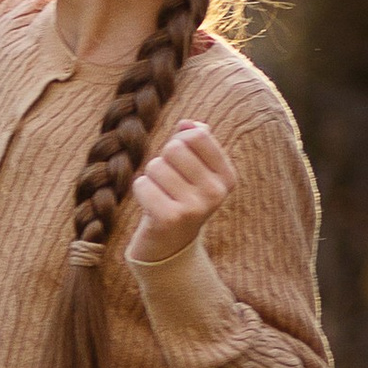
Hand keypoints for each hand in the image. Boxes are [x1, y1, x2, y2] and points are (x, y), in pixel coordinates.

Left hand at [126, 120, 234, 263]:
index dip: (180, 141)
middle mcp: (216, 193)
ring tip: (161, 195)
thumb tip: (187, 123)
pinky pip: (142, 184)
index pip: (198, 135)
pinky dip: (141, 191)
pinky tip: (151, 206)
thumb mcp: (195, 169)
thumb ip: (195, 140)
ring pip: (155, 166)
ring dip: (151, 178)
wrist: (170, 245)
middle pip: (174, 148)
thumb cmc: (180, 197)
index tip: (181, 162)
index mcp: (226, 177)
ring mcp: (195, 207)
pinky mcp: (170, 218)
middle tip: (168, 182)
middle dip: (163, 160)